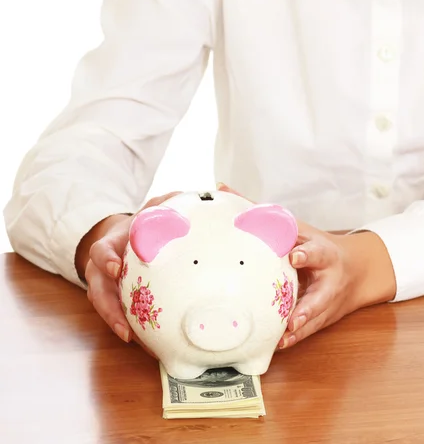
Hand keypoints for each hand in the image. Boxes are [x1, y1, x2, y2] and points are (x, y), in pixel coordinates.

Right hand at [76, 192, 180, 342]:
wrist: (124, 237)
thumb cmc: (145, 221)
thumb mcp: (157, 206)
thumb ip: (178, 199)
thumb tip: (219, 188)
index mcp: (114, 241)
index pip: (101, 249)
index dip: (105, 258)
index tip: (114, 267)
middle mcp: (104, 266)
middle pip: (96, 289)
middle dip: (108, 307)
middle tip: (124, 326)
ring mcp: (106, 284)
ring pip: (105, 308)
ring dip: (118, 323)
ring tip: (133, 339)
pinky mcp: (115, 298)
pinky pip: (119, 315)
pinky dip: (130, 327)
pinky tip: (148, 343)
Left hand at [280, 229, 396, 348]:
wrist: (358, 270)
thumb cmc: (319, 246)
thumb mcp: (303, 230)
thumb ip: (273, 220)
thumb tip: (232, 195)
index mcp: (325, 254)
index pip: (316, 253)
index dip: (305, 255)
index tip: (294, 257)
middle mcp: (329, 282)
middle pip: (320, 297)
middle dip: (306, 309)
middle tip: (292, 320)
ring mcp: (328, 304)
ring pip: (314, 319)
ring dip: (298, 330)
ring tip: (282, 339)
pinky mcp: (323, 318)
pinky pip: (308, 330)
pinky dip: (294, 339)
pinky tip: (278, 345)